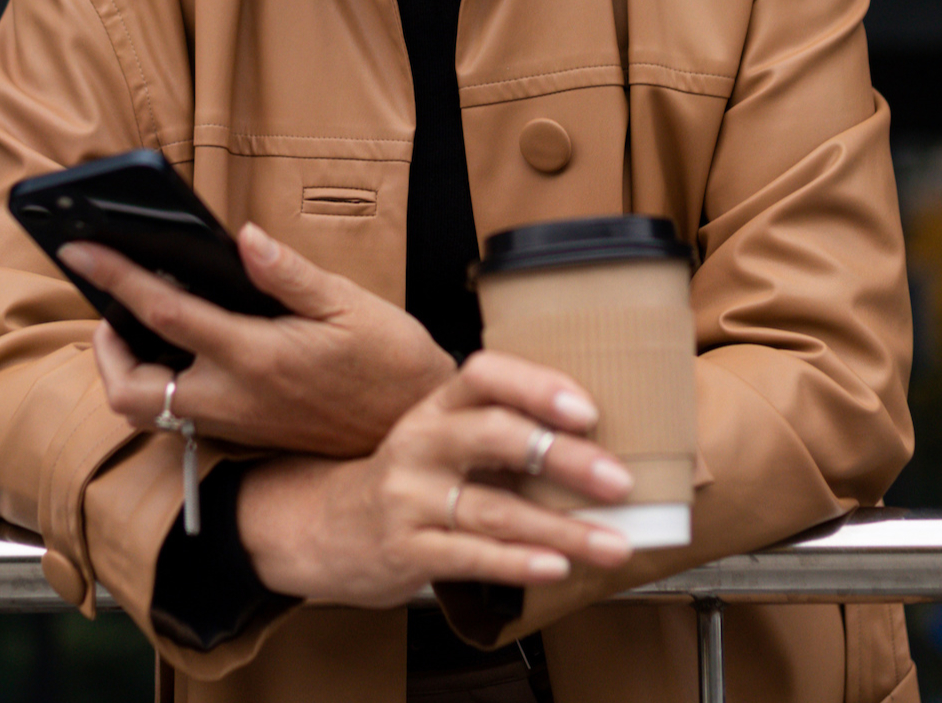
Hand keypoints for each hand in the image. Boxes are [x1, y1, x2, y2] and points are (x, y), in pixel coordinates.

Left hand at [65, 224, 453, 455]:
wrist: (411, 426)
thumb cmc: (389, 361)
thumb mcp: (349, 304)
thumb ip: (288, 274)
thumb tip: (243, 240)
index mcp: (256, 356)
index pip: (165, 313)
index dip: (117, 277)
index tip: (81, 250)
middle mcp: (233, 397)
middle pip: (130, 388)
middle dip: (106, 348)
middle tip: (113, 310)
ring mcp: (234, 422)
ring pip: (146, 412)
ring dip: (128, 372)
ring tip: (140, 330)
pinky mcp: (242, 435)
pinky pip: (176, 419)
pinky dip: (159, 387)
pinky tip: (180, 354)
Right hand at [237, 351, 637, 605]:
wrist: (321, 528)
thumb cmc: (409, 479)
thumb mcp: (442, 437)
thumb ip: (502, 432)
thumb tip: (600, 444)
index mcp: (438, 407)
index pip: (485, 374)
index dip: (537, 386)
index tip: (588, 410)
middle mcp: (422, 443)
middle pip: (497, 437)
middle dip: (566, 459)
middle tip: (620, 480)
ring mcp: (409, 498)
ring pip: (495, 509)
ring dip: (563, 528)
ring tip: (613, 543)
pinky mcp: (405, 550)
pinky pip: (470, 556)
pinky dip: (518, 562)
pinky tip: (557, 566)